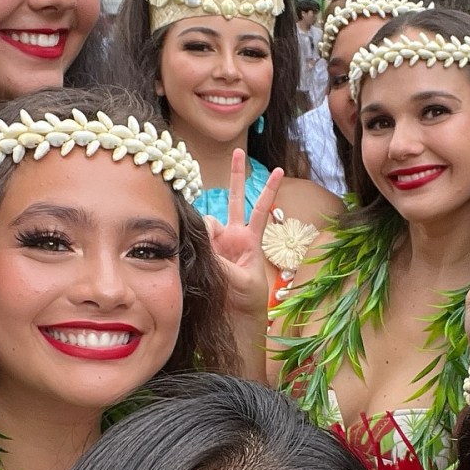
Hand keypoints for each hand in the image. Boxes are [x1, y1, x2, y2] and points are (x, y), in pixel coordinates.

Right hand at [207, 148, 283, 324]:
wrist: (235, 318)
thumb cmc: (247, 300)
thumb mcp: (242, 277)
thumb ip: (223, 257)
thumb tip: (203, 234)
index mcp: (250, 240)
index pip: (261, 209)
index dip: (268, 190)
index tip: (279, 170)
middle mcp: (232, 237)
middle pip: (234, 199)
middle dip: (236, 175)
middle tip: (238, 151)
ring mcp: (215, 243)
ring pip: (205, 220)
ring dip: (204, 228)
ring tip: (209, 251)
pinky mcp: (201, 252)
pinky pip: (194, 235)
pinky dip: (191, 238)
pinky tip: (192, 247)